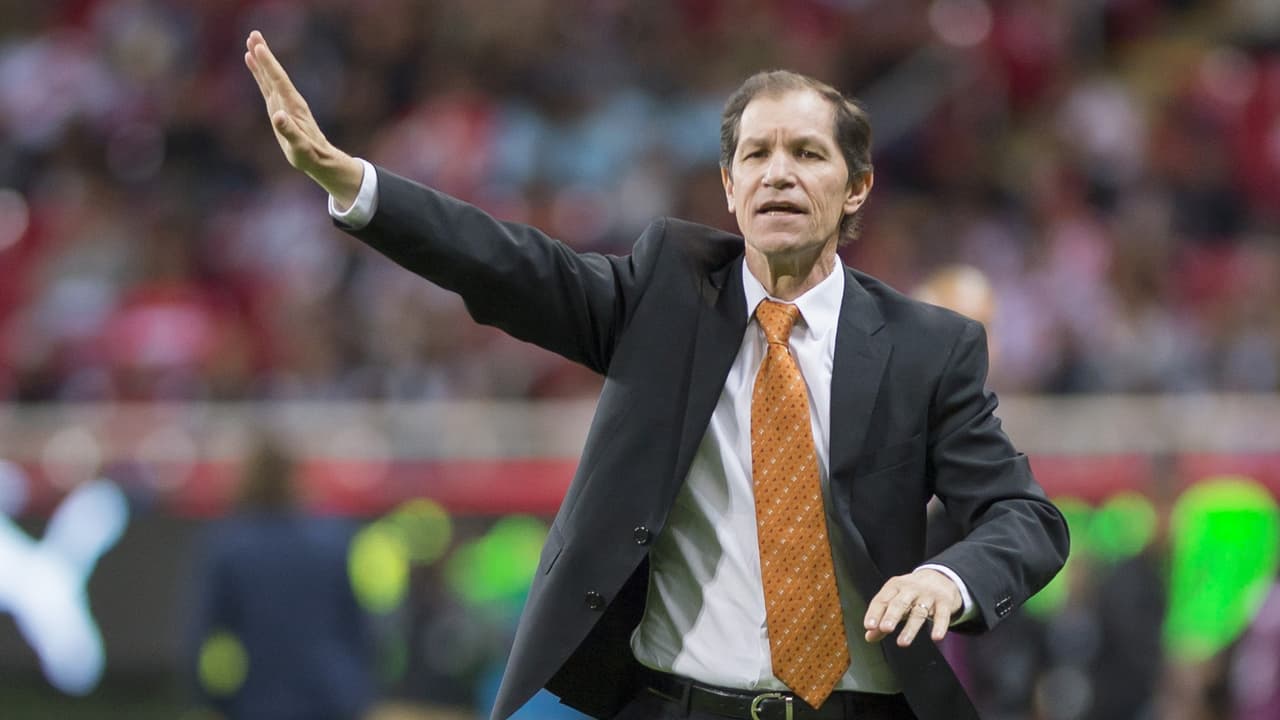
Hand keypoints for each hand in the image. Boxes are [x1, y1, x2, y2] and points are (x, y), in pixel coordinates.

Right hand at [243, 30, 362, 206]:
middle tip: (253, 34)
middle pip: (274, 74)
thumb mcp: (300, 147)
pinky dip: (260, 73)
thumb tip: (278, 116)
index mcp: (292, 107)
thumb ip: (290, 132)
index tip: (257, 48)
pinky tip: (253, 64)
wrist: (319, 159)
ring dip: (261, 61)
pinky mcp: (280, 108)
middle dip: (264, 55)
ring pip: (270, 77)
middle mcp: (288, 101)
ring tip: (251, 42)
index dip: (268, 65)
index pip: (278, 81)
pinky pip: (268, 86)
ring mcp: (284, 103)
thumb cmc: (309, 155)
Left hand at [863, 568, 962, 646]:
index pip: (882, 600)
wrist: (939, 578)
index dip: (874, 613)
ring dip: (910, 628)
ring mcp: (928, 595)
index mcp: (894, 586)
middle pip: (900, 603)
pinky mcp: (944, 602)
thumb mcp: (895, 600)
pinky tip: (936, 637)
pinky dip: (940, 626)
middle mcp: (911, 589)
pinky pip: (942, 615)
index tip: (869, 626)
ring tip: (902, 642)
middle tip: (885, 628)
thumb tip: (869, 636)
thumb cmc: (911, 593)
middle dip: (892, 616)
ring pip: (919, 612)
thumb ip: (882, 618)